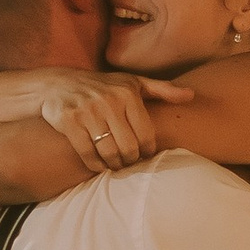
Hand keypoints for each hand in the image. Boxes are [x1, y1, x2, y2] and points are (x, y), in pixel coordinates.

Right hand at [39, 70, 186, 174]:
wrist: (57, 84)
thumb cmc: (102, 87)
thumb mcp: (132, 83)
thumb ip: (162, 90)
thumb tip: (191, 95)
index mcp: (128, 92)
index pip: (146, 134)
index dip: (147, 151)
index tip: (143, 156)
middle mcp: (108, 100)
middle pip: (128, 147)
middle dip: (131, 161)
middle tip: (129, 163)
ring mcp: (87, 111)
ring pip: (109, 152)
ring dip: (114, 165)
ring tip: (116, 166)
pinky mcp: (68, 121)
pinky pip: (87, 153)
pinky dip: (95, 164)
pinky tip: (99, 165)